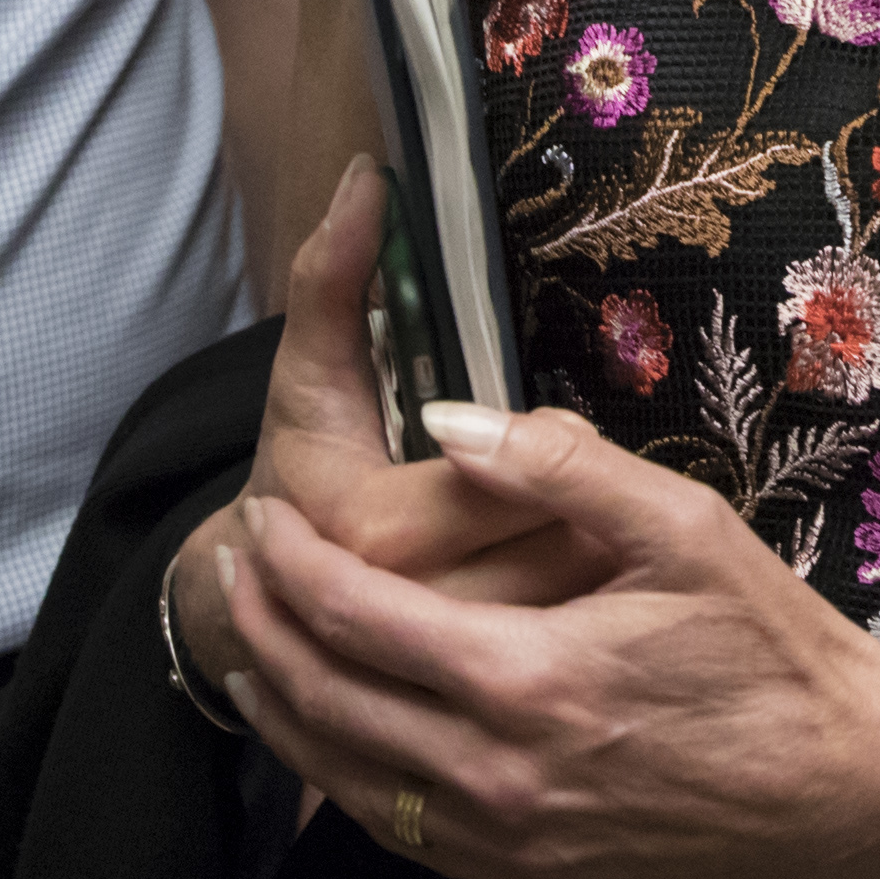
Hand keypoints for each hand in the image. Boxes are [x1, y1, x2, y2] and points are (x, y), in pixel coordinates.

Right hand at [164, 164, 595, 693]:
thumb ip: (333, 276)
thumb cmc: (300, 478)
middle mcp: (418, 607)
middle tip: (612, 487)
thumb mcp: (308, 376)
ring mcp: (451, 674)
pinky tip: (607, 601)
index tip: (550, 431)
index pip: (501, 473)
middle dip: (590, 505)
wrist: (259, 617)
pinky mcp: (479, 703)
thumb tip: (367, 176)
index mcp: (376, 524)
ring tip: (619, 538)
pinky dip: (601, 625)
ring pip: (576, 609)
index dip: (540, 445)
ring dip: (611, 567)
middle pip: (556, 545)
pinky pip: (573, 659)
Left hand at [219, 398, 879, 878]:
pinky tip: (330, 733)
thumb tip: (443, 421)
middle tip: (234, 567)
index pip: (353, 618)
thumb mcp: (679, 525)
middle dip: (261, 629)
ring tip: (249, 644)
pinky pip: (396, 832)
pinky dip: (338, 776)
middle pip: (326, 701)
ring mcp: (507, 841)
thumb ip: (557, 467)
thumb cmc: (767, 642)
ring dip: (281, 708)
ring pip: (343, 778)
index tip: (262, 515)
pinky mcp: (526, 877)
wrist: (839, 779)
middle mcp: (497, 776)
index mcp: (525, 680)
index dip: (291, 564)